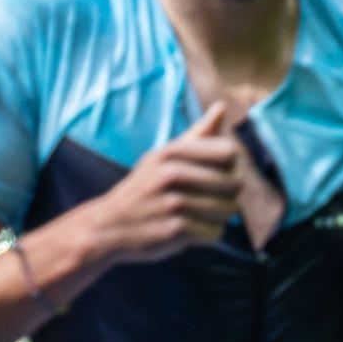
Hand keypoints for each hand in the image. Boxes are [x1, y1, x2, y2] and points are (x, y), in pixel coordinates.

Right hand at [90, 103, 243, 263]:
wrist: (108, 226)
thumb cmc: (143, 188)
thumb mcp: (162, 156)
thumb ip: (196, 135)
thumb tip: (222, 107)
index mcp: (171, 152)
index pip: (229, 152)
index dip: (232, 166)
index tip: (220, 175)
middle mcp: (172, 174)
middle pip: (233, 183)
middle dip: (228, 195)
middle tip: (212, 200)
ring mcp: (173, 203)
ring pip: (228, 209)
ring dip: (220, 216)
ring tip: (201, 215)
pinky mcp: (176, 230)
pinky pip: (215, 232)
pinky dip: (209, 234)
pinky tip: (193, 231)